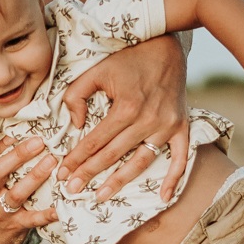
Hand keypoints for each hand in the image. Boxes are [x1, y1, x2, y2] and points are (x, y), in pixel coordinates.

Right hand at [0, 135, 57, 243]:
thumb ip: (0, 164)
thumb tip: (19, 135)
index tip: (15, 129)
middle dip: (18, 155)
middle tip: (39, 141)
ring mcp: (1, 211)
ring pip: (16, 193)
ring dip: (34, 177)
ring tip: (52, 162)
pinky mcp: (15, 227)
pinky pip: (33, 219)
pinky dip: (47, 214)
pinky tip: (60, 207)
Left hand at [59, 33, 189, 199]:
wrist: (166, 45)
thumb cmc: (128, 58)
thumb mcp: (95, 70)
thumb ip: (76, 95)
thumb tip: (75, 124)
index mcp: (126, 107)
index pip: (95, 141)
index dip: (76, 159)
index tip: (62, 174)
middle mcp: (147, 120)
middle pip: (113, 155)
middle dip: (90, 174)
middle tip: (72, 190)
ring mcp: (166, 125)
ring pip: (141, 161)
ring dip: (120, 181)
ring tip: (101, 196)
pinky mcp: (181, 126)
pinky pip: (180, 157)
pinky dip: (174, 178)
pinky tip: (164, 197)